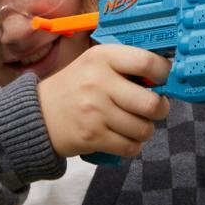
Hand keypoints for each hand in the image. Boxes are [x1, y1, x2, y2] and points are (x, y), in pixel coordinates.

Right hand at [36, 44, 171, 158]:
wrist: (37, 115)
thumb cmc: (76, 87)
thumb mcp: (96, 64)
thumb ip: (126, 66)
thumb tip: (167, 76)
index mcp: (102, 57)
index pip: (146, 62)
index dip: (165, 74)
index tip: (165, 80)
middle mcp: (98, 82)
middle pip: (151, 103)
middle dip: (160, 109)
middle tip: (155, 108)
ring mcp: (95, 111)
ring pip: (144, 129)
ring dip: (145, 130)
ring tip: (134, 123)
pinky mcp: (92, 137)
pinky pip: (130, 147)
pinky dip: (133, 145)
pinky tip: (123, 137)